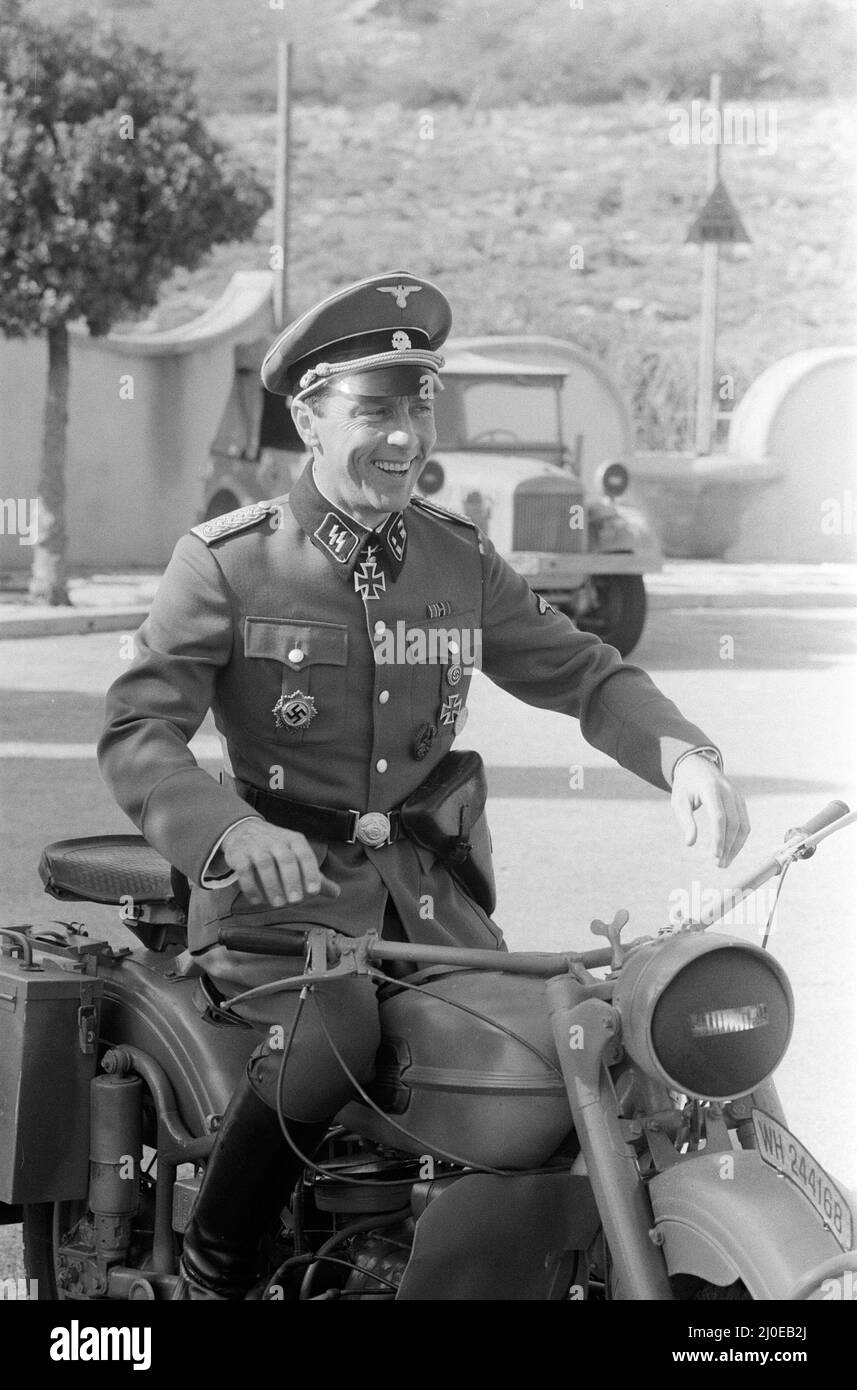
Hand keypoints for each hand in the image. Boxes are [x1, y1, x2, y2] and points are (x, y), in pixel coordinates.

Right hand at [221, 820, 339, 907]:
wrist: (244, 830)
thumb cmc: (276, 847)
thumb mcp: (297, 855)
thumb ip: (314, 875)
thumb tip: (336, 893)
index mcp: (294, 841)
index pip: (305, 855)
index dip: (310, 872)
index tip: (314, 891)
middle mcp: (276, 841)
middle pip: (286, 859)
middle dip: (291, 880)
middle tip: (295, 901)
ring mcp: (256, 846)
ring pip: (264, 863)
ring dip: (271, 885)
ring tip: (277, 903)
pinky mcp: (239, 854)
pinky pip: (244, 869)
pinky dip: (250, 885)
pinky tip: (256, 900)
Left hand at [671, 755, 749, 868]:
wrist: (698, 767)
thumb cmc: (686, 786)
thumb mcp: (679, 801)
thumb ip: (686, 821)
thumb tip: (690, 843)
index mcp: (710, 789)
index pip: (718, 817)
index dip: (719, 838)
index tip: (715, 855)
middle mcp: (728, 791)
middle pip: (734, 823)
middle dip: (728, 846)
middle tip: (719, 865)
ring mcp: (737, 796)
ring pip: (743, 825)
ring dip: (736, 846)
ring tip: (725, 862)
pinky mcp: (740, 801)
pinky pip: (745, 823)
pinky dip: (740, 839)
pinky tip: (732, 851)